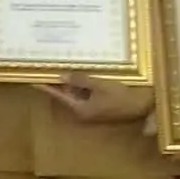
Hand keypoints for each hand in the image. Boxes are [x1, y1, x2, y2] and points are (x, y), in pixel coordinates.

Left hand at [40, 72, 154, 124]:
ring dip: (74, 82)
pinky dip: (85, 85)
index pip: (59, 95)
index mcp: (81, 109)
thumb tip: (62, 76)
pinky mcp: (102, 106)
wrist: (146, 105)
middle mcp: (84, 112)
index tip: (33, 80)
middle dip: (62, 81)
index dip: (47, 87)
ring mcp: (93, 110)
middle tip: (51, 66)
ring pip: (78, 93)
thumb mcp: (100, 85)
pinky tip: (84, 73)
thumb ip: (80, 80)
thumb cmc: (122, 96)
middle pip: (68, 94)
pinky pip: (88, 94)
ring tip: (66, 66)